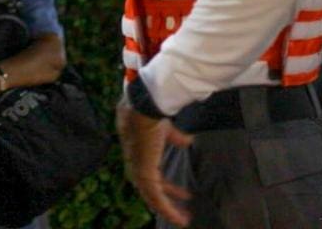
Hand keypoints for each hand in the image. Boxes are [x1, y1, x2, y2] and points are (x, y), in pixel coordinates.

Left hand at [116, 97, 192, 226]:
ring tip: (182, 219)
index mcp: (136, 149)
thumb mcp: (166, 127)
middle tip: (182, 210)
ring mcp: (137, 167)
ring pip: (151, 195)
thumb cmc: (153, 110)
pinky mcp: (143, 171)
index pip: (148, 172)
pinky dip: (166, 208)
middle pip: (148, 187)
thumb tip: (187, 142)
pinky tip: (178, 217)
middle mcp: (133, 160)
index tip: (183, 193)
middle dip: (165, 199)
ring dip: (167, 208)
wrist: (145, 104)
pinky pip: (154, 196)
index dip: (165, 184)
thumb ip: (174, 137)